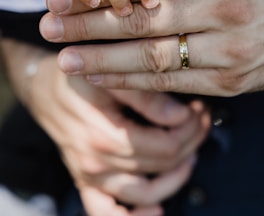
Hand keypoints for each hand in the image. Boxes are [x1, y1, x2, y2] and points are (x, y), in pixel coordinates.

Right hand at [2, 40, 210, 214]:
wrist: (45, 90)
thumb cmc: (76, 81)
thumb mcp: (110, 78)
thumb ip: (146, 97)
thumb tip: (181, 116)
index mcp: (105, 135)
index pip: (165, 146)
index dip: (190, 130)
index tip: (199, 111)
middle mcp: (98, 162)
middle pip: (161, 165)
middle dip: (190, 142)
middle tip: (201, 121)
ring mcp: (92, 176)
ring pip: (146, 193)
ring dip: (177, 176)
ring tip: (191, 153)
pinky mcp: (87, 182)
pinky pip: (106, 214)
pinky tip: (156, 212)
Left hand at [40, 0, 263, 94]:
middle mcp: (224, 9)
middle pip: (144, 21)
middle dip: (91, 27)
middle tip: (50, 29)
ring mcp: (227, 51)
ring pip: (155, 57)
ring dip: (105, 60)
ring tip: (68, 59)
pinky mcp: (227, 82)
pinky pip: (172, 81)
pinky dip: (134, 80)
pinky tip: (105, 76)